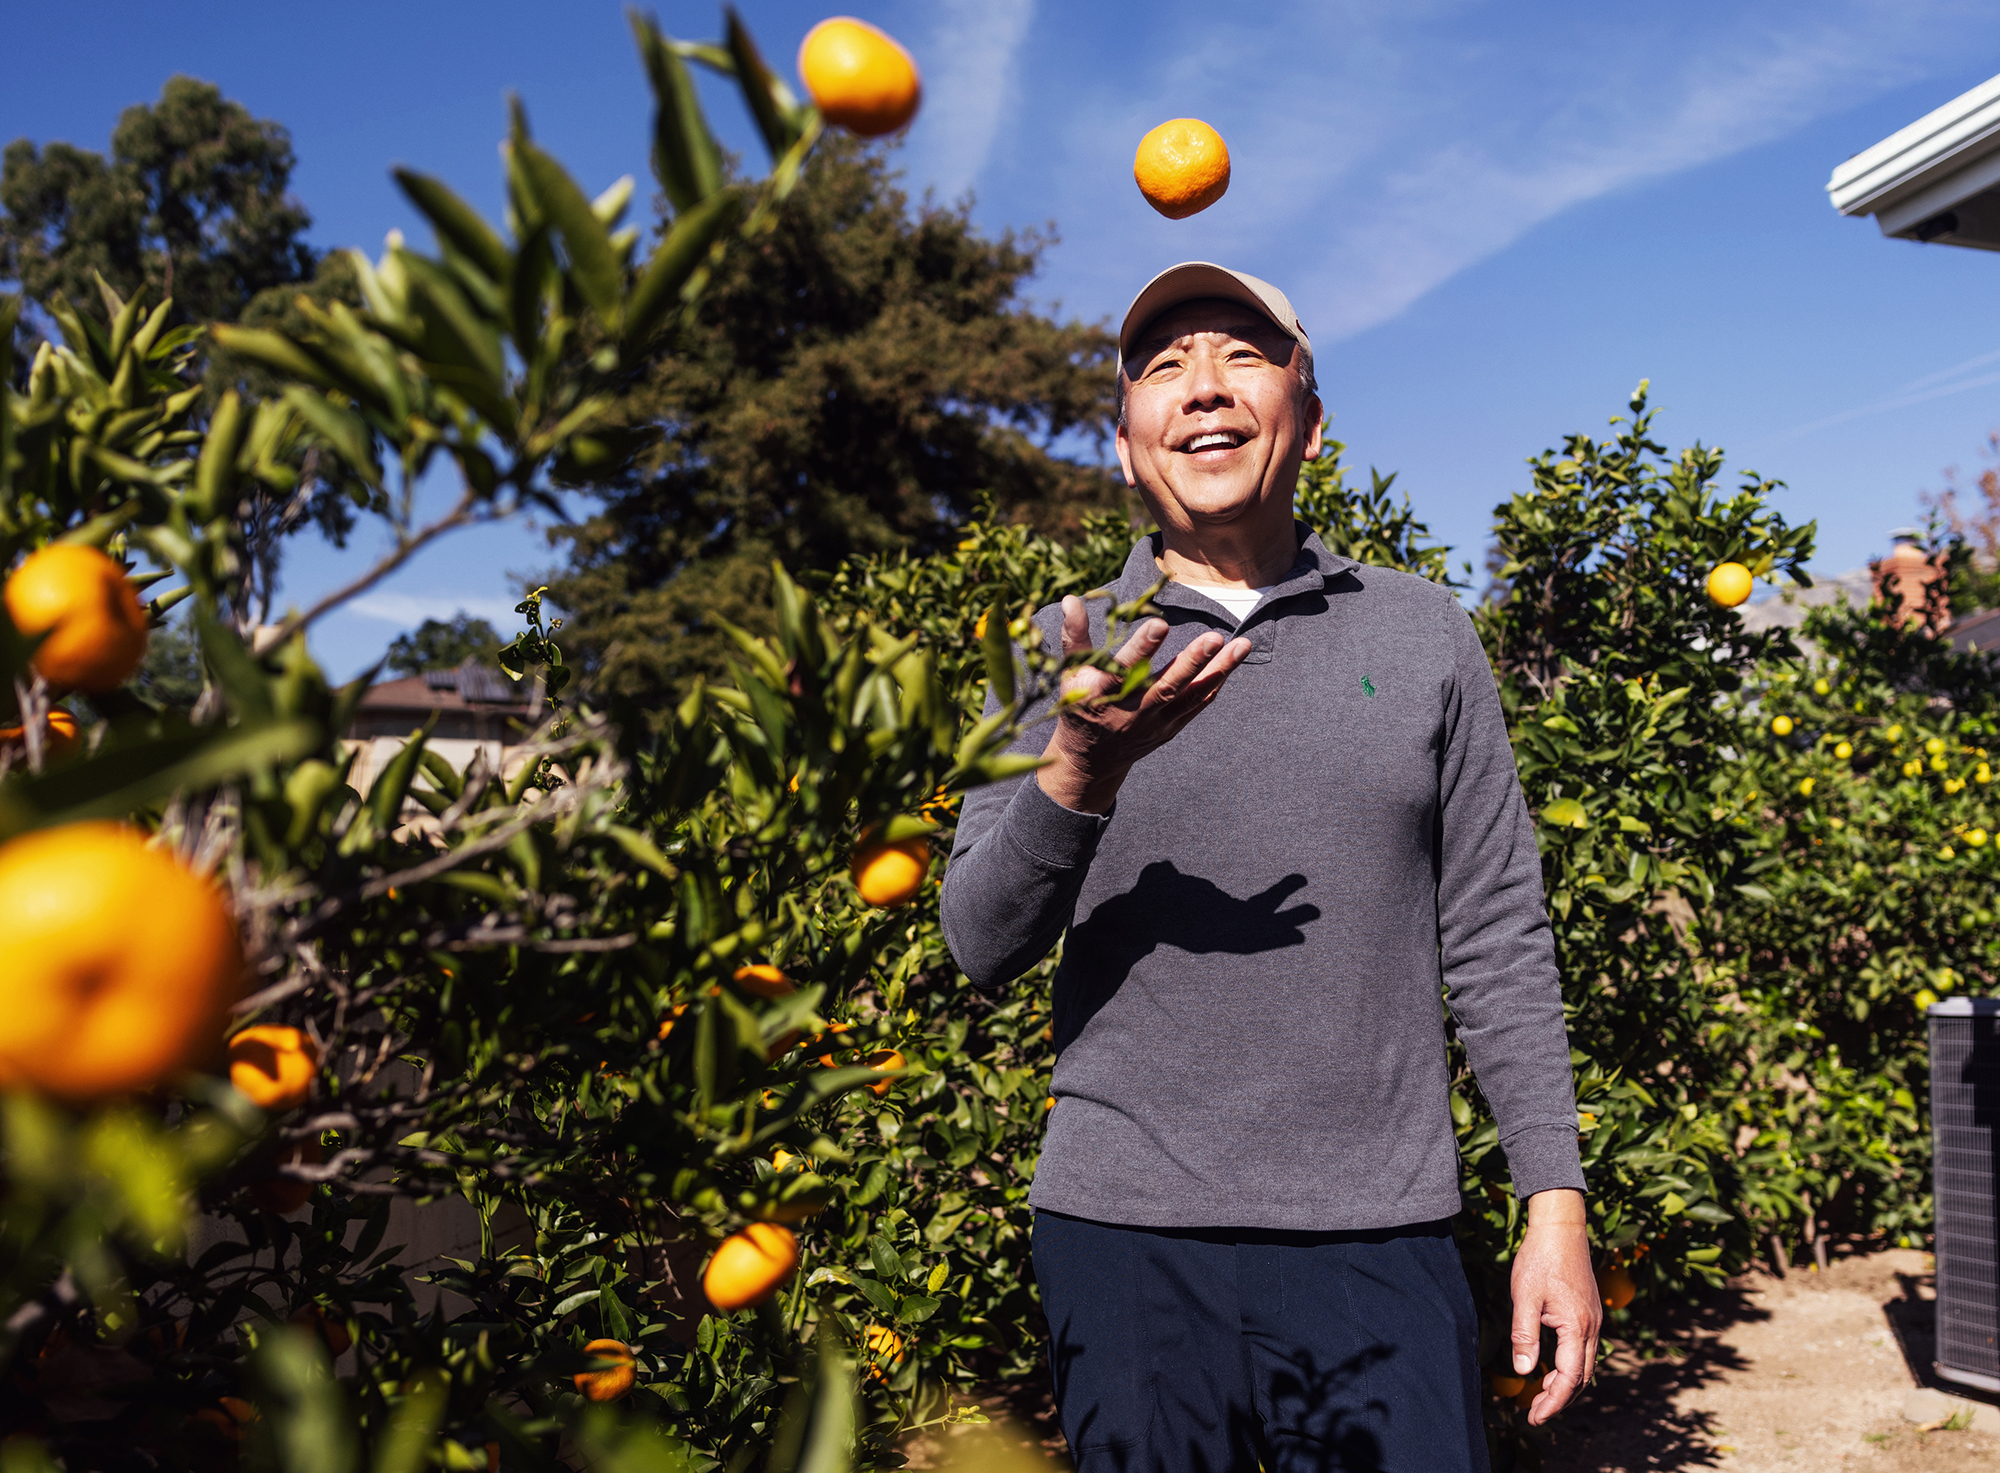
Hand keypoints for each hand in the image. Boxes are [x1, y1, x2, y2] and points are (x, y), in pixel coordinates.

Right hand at [1036, 595, 1251, 813]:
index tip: (1160, 623)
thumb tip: (1070, 598)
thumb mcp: (1070, 672)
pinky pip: (1196, 705)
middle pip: (1166, 686)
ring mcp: (1154, 723)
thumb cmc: (1080, 705)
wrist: (1092, 759)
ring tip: (1241, 644)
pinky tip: (1231, 661)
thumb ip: (1074, 636)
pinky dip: (1214, 684)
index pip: (1124, 669)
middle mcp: (1131, 711)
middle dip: (1192, 662)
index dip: (1142, 648)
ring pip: (1189, 696)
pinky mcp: (1169, 729)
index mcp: (1103, 694)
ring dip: (1217, 670)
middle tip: (1214, 637)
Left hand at [1509, 1188, 1599, 1425]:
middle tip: (1535, 1413)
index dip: (1553, 1402)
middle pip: (1582, 1378)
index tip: (1534, 1417)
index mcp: (1577, 1326)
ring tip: (1540, 1395)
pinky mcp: (1588, 1312)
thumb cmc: (1540, 1258)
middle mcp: (1591, 1327)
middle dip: (1560, 1399)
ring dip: (1565, 1384)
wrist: (1561, 1226)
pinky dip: (1570, 1366)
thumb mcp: (1524, 1296)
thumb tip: (1524, 1371)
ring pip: (1585, 1365)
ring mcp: (1593, 1319)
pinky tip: (1551, 1367)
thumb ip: (1524, 1334)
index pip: (1569, 1378)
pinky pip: (1584, 1350)